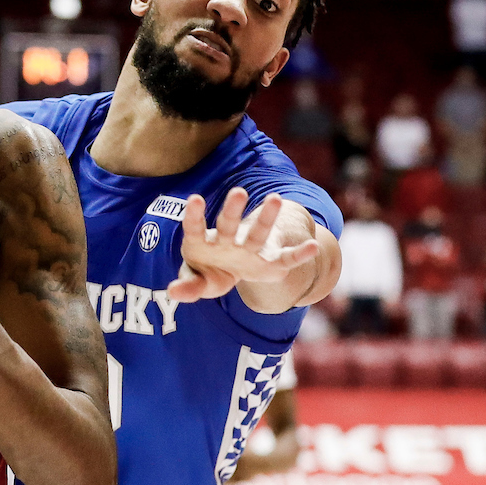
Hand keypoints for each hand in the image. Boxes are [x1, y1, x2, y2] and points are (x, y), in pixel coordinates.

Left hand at [168, 188, 319, 303]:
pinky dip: (299, 254)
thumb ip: (188, 286)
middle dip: (233, 210)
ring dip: (266, 218)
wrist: (234, 271)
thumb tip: (173, 292)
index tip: (195, 199)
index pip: (196, 228)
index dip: (195, 215)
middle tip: (238, 192)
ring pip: (257, 233)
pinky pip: (286, 258)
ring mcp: (250, 249)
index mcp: (203, 244)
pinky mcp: (270, 262)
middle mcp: (227, 241)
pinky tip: (312, 246)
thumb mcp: (198, 282)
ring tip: (275, 199)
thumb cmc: (210, 272)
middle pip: (229, 225)